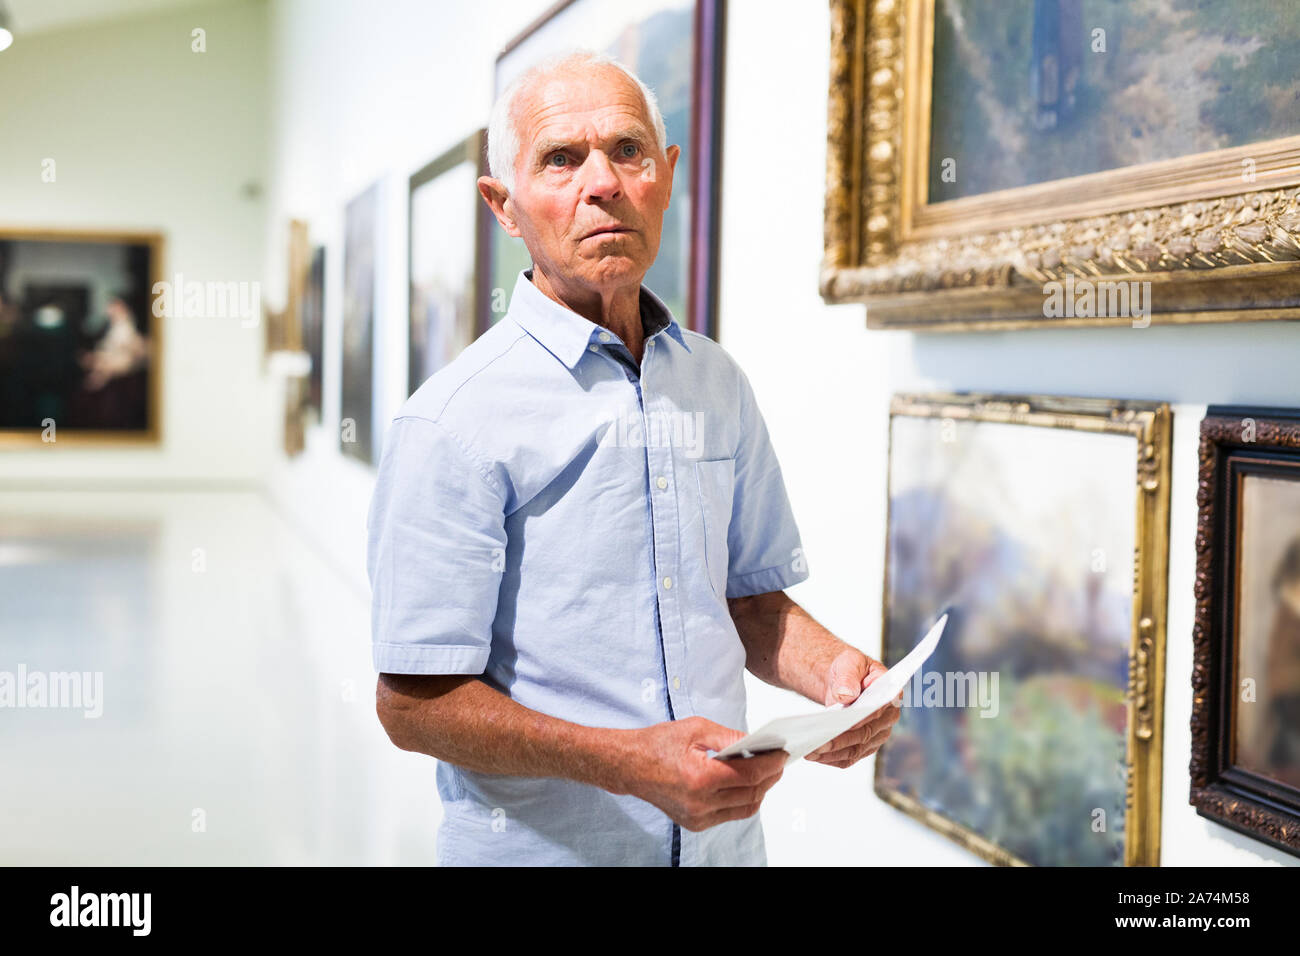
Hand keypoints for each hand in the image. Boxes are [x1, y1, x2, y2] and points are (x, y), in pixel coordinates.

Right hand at [624, 716, 785, 831]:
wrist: (629, 765)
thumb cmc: (658, 744)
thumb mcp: (696, 728)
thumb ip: (729, 737)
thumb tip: (756, 743)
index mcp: (700, 777)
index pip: (750, 775)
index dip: (772, 764)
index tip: (783, 754)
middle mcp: (700, 803)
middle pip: (751, 794)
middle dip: (770, 777)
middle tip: (779, 762)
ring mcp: (697, 817)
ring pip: (744, 809)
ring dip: (760, 791)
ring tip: (767, 773)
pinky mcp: (695, 824)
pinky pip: (729, 815)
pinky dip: (742, 801)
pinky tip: (746, 784)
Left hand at [805, 648, 900, 768]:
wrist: (843, 681)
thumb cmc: (849, 669)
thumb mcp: (849, 663)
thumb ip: (848, 676)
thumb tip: (846, 695)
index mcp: (890, 694)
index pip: (878, 709)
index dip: (862, 718)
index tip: (843, 722)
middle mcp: (888, 718)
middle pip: (865, 734)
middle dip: (840, 740)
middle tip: (818, 743)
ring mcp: (878, 735)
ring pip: (857, 750)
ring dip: (833, 753)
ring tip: (810, 751)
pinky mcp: (865, 746)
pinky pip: (849, 758)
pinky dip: (832, 759)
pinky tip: (815, 756)